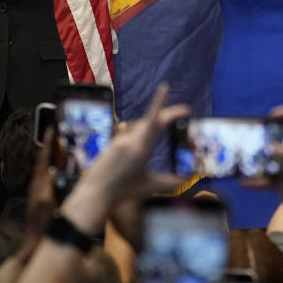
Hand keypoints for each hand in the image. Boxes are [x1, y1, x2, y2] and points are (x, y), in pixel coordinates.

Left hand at [62, 84, 187, 233]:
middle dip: (166, 115)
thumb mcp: (150, 187)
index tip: (165, 88)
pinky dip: (141, 137)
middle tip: (181, 113)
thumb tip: (187, 179)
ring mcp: (119, 141)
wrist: (95, 194)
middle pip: (150, 121)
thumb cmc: (122, 192)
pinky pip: (130, 136)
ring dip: (154, 127)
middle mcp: (129, 140)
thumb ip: (170, 182)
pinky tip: (143, 147)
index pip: (153, 120)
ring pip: (140, 128)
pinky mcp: (112, 144)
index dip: (160, 102)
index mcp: (140, 148)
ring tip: (170, 125)